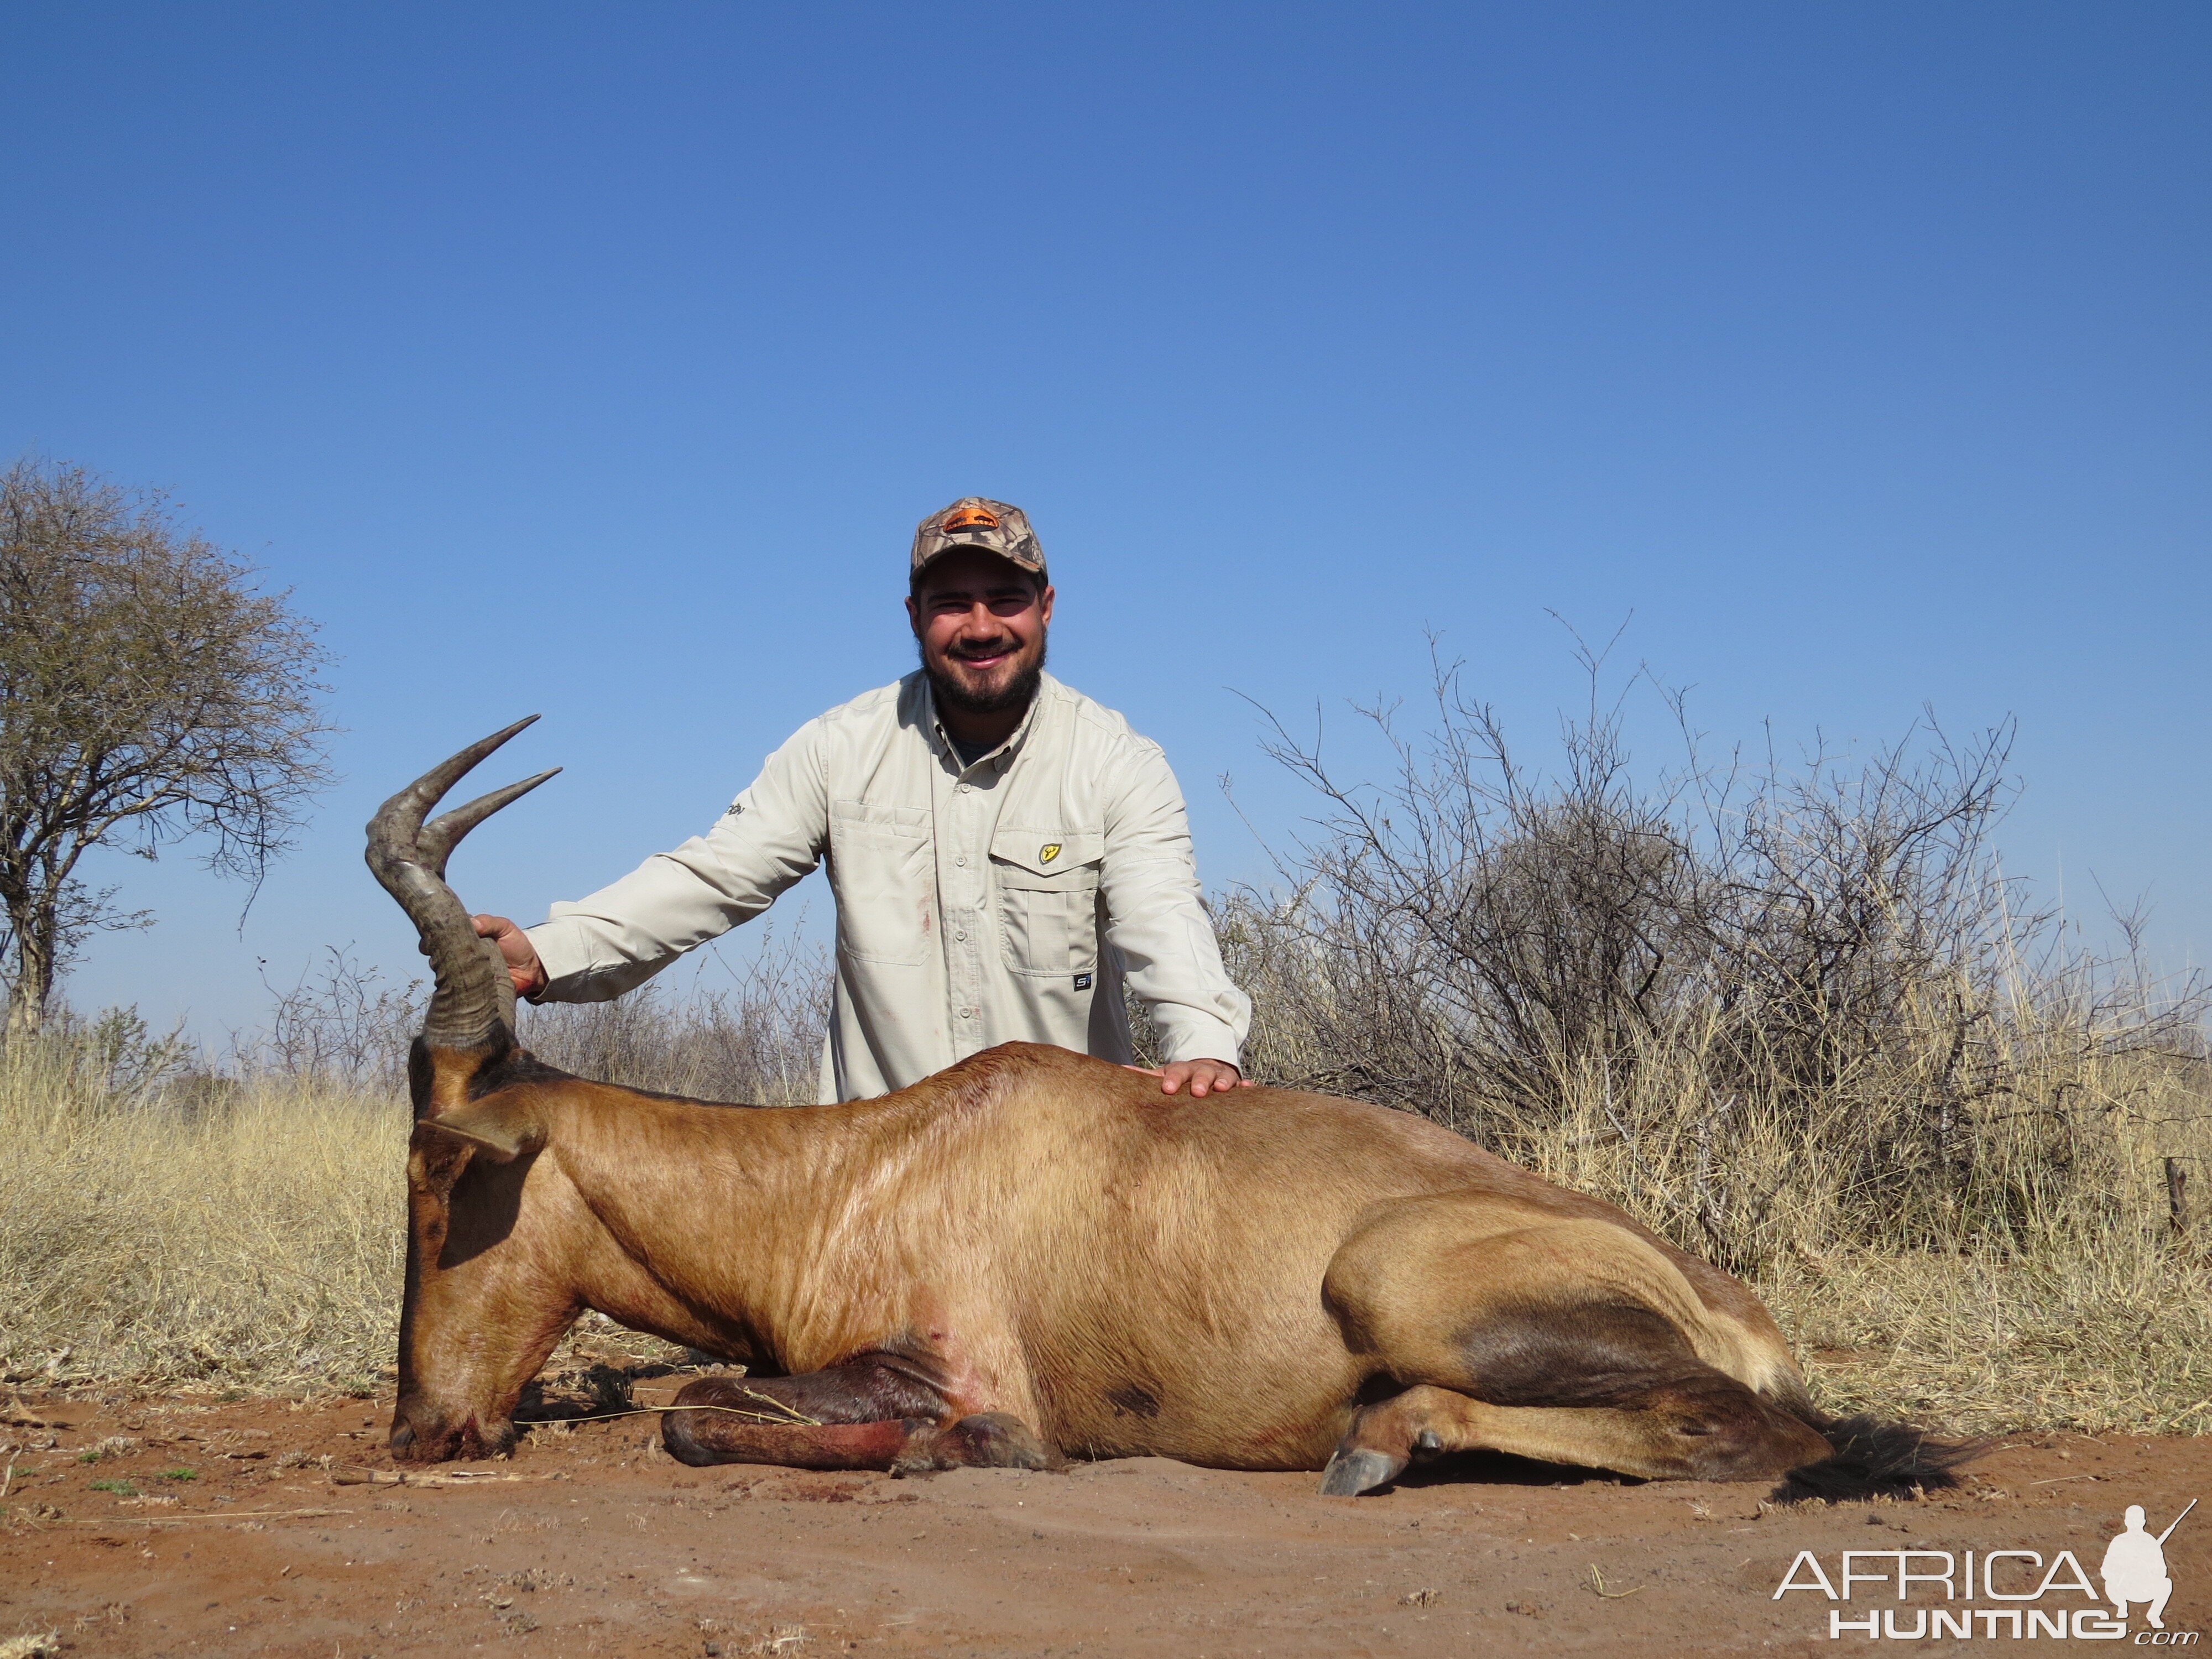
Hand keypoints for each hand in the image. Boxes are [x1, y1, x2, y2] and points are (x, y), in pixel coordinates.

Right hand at [435, 913, 546, 998]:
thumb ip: (489, 923)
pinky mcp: (470, 988)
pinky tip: (460, 981)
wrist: (530, 970)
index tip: (430, 938)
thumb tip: (472, 923)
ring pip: (445, 970)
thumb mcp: (505, 928)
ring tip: (455, 965)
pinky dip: (457, 984)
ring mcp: (464, 971)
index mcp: (465, 936)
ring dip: (445, 968)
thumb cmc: (516, 944)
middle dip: (435, 951)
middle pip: (439, 952)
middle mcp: (461, 954)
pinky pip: (458, 987)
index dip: (433, 935)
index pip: (443, 933)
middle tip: (438, 952)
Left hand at [1123, 1059, 1253, 1097]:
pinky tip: (1249, 1089)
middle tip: (1197, 1092)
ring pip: (1224, 1077)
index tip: (1167, 1088)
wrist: (1206, 1066)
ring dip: (1224, 1082)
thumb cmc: (1182, 1077)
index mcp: (1183, 1069)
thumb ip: (1146, 1077)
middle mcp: (1202, 1071)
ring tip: (1224, 1089)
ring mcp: (1220, 1076)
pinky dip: (1246, 1087)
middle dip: (1199, 1082)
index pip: (1176, 1072)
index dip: (1173, 1079)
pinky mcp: (1235, 1082)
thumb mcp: (1165, 1074)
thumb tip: (1120, 1072)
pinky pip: (1242, 1084)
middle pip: (1201, 1074)